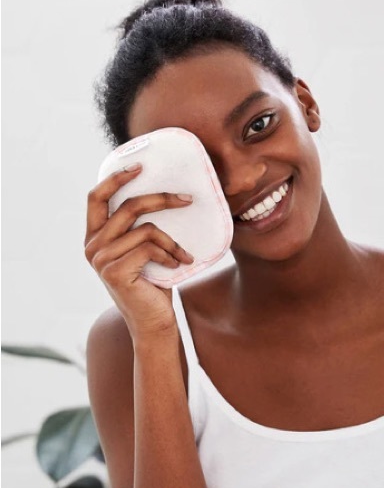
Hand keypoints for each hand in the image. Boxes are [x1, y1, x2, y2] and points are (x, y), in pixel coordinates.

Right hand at [84, 162, 193, 340]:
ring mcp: (101, 259)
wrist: (153, 321)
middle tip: (187, 199)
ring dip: (173, 241)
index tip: (139, 166)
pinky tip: (177, 266)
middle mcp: (92, 246)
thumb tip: (163, 195)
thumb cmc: (153, 283)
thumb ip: (138, 227)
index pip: (96, 198)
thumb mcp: (142, 250)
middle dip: (162, 199)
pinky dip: (170, 254)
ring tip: (184, 256)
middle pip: (129, 206)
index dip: (115, 179)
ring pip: (146, 228)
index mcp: (95, 237)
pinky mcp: (115, 271)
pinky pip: (150, 246)